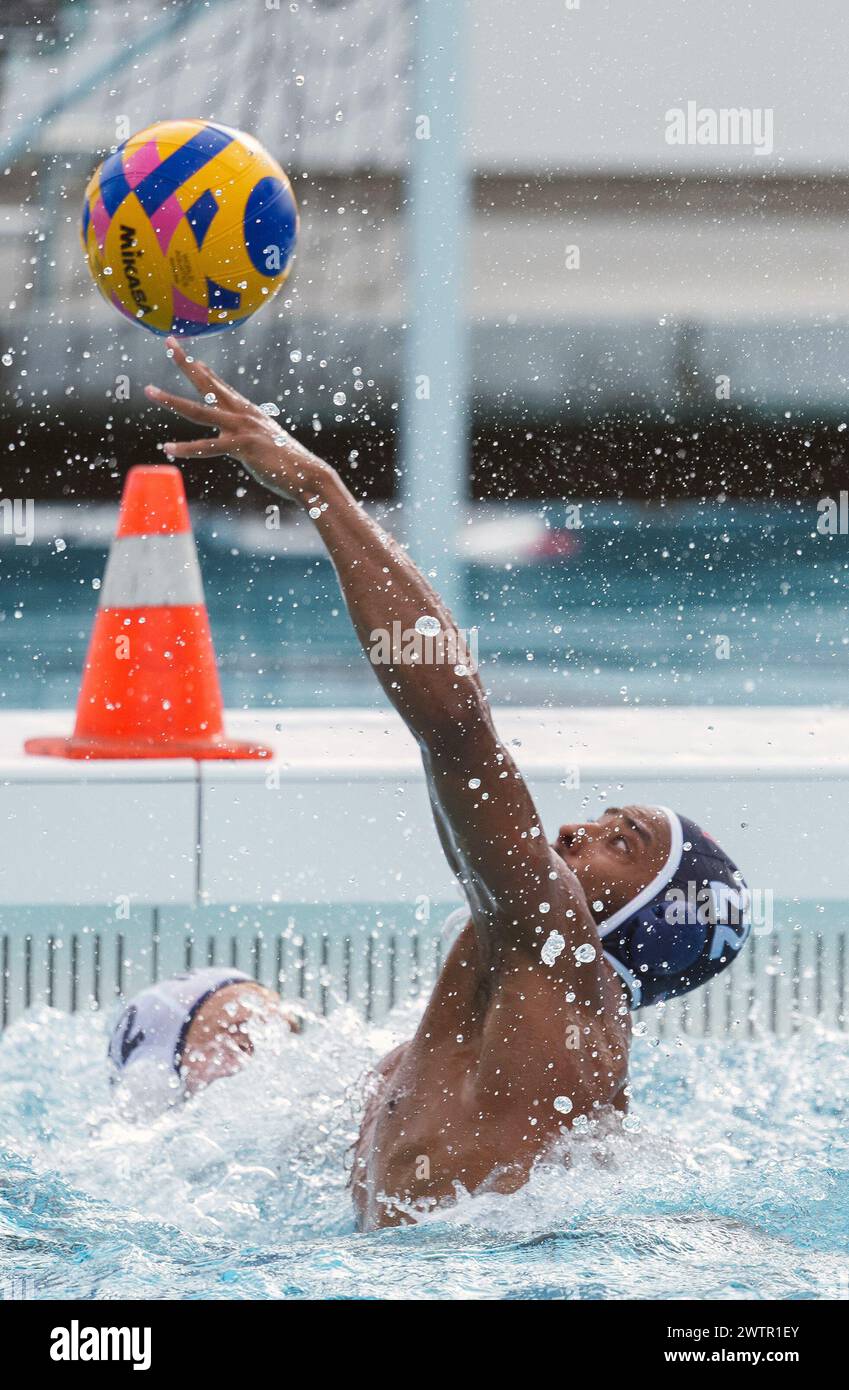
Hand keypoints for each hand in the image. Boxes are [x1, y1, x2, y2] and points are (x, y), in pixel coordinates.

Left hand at [145, 336, 327, 503]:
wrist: (309, 475)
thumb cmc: (288, 464)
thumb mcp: (267, 442)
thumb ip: (251, 435)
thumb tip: (245, 436)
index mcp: (248, 412)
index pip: (221, 387)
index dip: (202, 371)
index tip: (188, 357)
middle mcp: (243, 413)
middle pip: (208, 385)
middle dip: (186, 363)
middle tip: (169, 342)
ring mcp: (242, 428)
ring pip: (199, 411)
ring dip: (171, 400)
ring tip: (150, 391)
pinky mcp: (243, 447)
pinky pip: (209, 447)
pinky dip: (187, 449)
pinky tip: (168, 448)